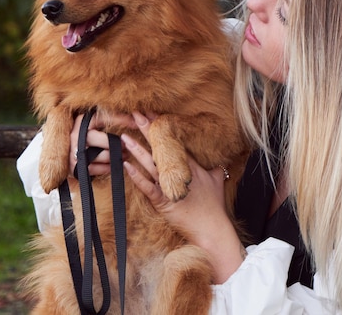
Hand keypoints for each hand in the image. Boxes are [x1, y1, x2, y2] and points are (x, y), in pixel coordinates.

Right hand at [69, 111, 135, 176]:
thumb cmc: (80, 136)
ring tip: (124, 155)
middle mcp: (76, 135)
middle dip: (120, 144)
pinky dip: (108, 168)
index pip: (104, 118)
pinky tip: (113, 165)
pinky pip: (99, 169)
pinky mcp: (75, 167)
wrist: (60, 154)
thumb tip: (134, 116)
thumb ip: (106, 119)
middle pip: (106, 140)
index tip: (135, 121)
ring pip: (104, 155)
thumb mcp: (88, 124)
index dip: (121, 119)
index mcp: (80, 121)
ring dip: (116, 157)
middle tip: (127, 146)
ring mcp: (75, 152)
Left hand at [122, 112, 244, 282]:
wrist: (212, 229)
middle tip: (136, 114)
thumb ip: (214, 169)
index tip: (153, 113)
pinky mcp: (163, 201)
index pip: (174, 142)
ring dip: (136, 149)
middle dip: (148, 130)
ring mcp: (170, 186)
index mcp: (191, 166)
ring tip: (124, 136)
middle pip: (160, 147)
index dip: (163, 127)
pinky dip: (135, 176)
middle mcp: (179, 173)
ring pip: (150, 164)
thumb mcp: (217, 182)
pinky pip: (146, 186)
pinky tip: (125, 165)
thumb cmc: (215, 207)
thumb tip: (217, 162)